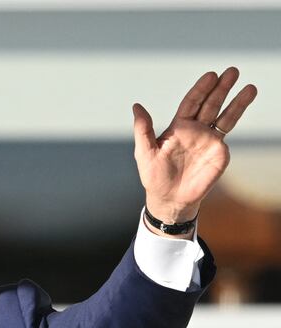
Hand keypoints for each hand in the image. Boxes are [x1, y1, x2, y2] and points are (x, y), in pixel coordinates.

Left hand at [132, 67, 257, 230]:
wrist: (169, 198)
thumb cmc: (153, 175)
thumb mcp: (144, 151)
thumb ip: (143, 129)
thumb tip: (136, 105)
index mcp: (178, 126)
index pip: (192, 102)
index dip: (201, 89)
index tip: (211, 76)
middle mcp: (196, 130)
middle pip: (211, 104)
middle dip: (222, 88)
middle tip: (232, 71)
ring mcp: (209, 140)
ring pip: (225, 116)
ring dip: (237, 102)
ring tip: (249, 87)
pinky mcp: (219, 153)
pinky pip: (227, 134)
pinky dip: (235, 121)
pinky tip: (240, 108)